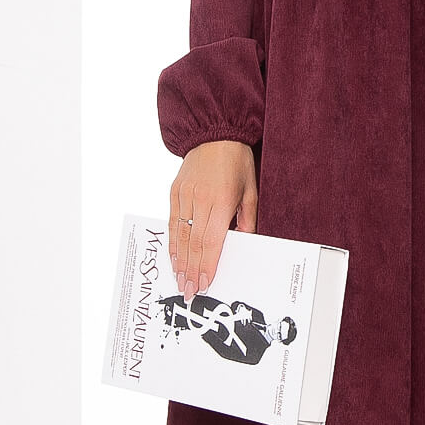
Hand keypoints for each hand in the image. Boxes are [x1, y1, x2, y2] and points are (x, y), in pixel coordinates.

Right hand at [168, 140, 257, 302]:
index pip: (212, 241)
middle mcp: (200, 199)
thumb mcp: (251, 190)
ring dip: (180, 261)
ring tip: (180, 280)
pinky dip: (173, 242)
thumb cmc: (237, 162)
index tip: (205, 283)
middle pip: (194, 243)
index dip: (207, 265)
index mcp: (221, 200)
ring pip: (181, 235)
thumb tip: (243, 243)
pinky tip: (173, 257)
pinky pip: (173, 222)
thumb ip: (247, 218)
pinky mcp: (175, 192)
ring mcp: (185, 196)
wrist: (214, 134)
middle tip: (190, 291)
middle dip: (192, 270)